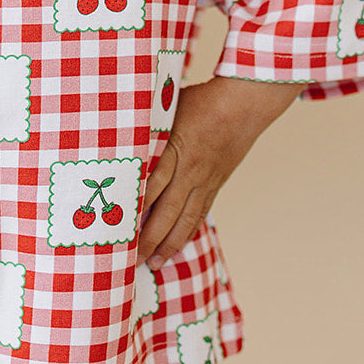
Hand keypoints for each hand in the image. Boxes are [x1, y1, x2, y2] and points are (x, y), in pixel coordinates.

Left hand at [137, 76, 302, 267]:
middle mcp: (191, 172)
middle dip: (149, 239)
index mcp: (176, 151)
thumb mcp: (169, 108)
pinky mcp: (216, 183)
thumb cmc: (202, 100)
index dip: (135, 209)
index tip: (118, 228)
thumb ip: (148, 129)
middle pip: (167, 212)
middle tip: (131, 260)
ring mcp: (206, 181)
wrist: (245, 104)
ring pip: (186, 219)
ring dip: (169, 244)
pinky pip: (201, 213)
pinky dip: (188, 231)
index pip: (152, 185)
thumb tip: (121, 137)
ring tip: (155, 263)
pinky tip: (178, 244)